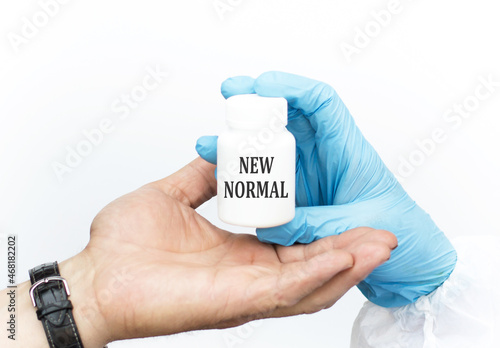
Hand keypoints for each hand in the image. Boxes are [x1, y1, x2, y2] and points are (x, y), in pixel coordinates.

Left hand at [39, 157, 394, 346]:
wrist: (96, 276)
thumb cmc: (126, 245)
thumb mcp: (174, 195)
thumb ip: (203, 177)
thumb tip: (223, 153)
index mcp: (239, 252)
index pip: (295, 244)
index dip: (327, 230)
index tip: (352, 211)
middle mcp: (249, 275)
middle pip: (313, 266)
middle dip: (352, 250)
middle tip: (385, 231)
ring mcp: (245, 291)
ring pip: (310, 282)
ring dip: (348, 263)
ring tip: (381, 243)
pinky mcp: (235, 301)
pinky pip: (286, 288)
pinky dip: (318, 272)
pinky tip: (345, 255)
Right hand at [196, 71, 456, 306]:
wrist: (407, 255)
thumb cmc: (401, 231)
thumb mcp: (360, 226)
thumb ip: (317, 224)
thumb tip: (273, 224)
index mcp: (348, 151)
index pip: (321, 103)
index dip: (292, 87)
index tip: (263, 84)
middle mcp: (324, 155)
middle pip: (288, 115)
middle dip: (256, 101)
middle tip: (230, 94)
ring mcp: (308, 174)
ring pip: (272, 144)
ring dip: (242, 138)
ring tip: (212, 142)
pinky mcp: (296, 194)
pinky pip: (267, 176)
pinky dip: (245, 172)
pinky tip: (223, 174)